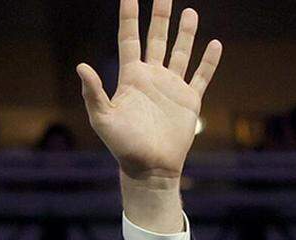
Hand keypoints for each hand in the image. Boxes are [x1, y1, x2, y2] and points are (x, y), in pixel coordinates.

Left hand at [77, 0, 221, 180]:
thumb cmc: (122, 146)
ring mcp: (172, 87)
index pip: (129, 39)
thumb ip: (93, 92)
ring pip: (180, 52)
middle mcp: (152, 77)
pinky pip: (201, 76)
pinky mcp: (189, 100)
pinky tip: (215, 43)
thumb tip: (81, 67)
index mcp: (131, 78)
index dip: (129, 17)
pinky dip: (209, 60)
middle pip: (156, 38)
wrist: (149, 168)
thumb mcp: (103, 118)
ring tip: (189, 12)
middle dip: (160, 16)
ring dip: (185, 33)